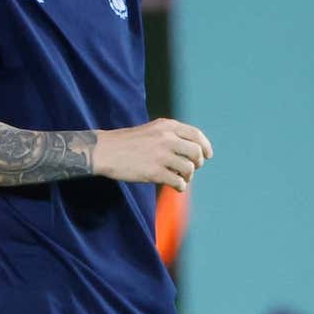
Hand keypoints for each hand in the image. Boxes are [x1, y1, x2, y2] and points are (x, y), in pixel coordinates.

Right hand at [94, 118, 213, 191]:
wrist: (105, 151)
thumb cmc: (128, 142)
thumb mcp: (152, 129)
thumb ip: (171, 135)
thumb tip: (193, 149)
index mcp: (167, 126)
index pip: (196, 135)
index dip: (206, 146)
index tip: (208, 156)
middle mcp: (166, 138)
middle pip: (196, 152)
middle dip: (198, 163)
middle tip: (191, 169)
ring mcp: (161, 155)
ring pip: (189, 168)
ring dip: (188, 176)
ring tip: (181, 178)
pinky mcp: (154, 172)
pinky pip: (178, 181)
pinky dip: (181, 186)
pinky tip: (176, 187)